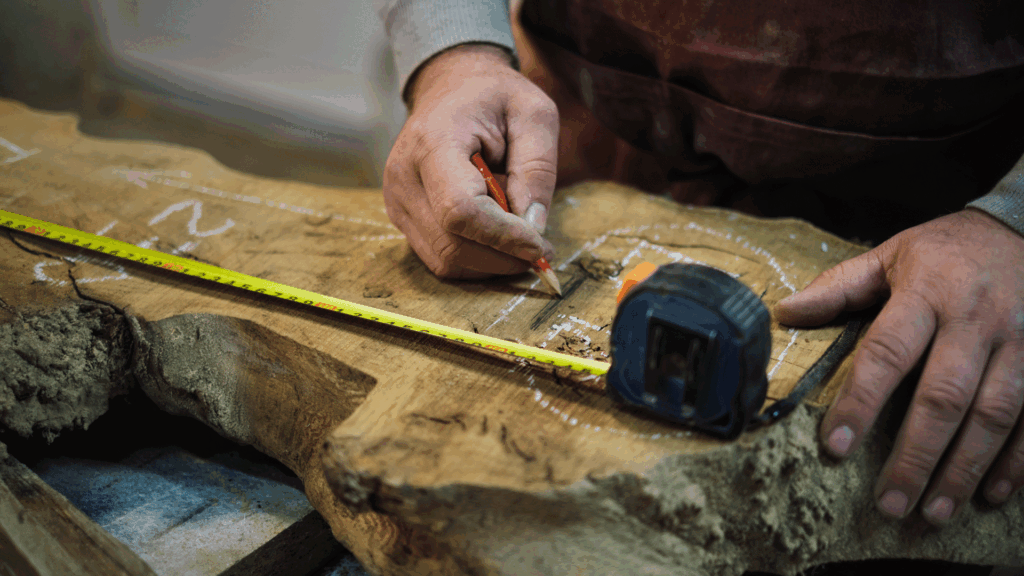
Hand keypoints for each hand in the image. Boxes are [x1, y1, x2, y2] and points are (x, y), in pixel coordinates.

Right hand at [382, 43, 558, 277]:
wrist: (451, 86)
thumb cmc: (496, 97)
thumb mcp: (534, 115)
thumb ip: (537, 168)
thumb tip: (533, 227)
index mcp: (433, 142)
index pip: (461, 209)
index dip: (504, 236)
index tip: (541, 246)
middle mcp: (404, 176)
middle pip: (454, 245)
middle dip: (504, 256)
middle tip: (542, 249)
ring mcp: (397, 201)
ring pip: (446, 260)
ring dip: (492, 261)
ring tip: (517, 233)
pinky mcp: (402, 217)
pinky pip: (440, 258)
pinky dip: (476, 258)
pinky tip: (496, 234)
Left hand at [775, 208, 1023, 524]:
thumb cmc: (947, 250)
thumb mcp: (892, 255)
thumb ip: (839, 287)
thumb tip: (783, 313)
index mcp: (928, 292)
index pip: (886, 353)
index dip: (860, 402)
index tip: (834, 447)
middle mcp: (977, 319)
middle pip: (943, 397)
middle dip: (915, 456)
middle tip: (889, 504)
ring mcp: (1023, 342)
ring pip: (994, 415)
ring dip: (964, 470)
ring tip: (932, 513)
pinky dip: (1017, 461)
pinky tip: (992, 495)